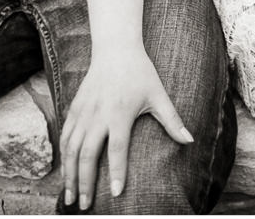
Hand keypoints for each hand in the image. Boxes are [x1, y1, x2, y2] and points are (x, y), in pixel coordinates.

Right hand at [51, 48, 193, 208]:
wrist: (115, 51)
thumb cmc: (141, 74)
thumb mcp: (159, 96)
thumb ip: (173, 121)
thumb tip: (190, 141)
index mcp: (119, 114)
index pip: (117, 150)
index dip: (116, 172)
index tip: (115, 193)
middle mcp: (97, 116)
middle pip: (87, 155)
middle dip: (84, 182)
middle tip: (85, 205)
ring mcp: (82, 114)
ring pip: (70, 150)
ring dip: (69, 175)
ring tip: (71, 196)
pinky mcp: (73, 110)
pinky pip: (65, 138)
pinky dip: (63, 158)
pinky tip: (65, 173)